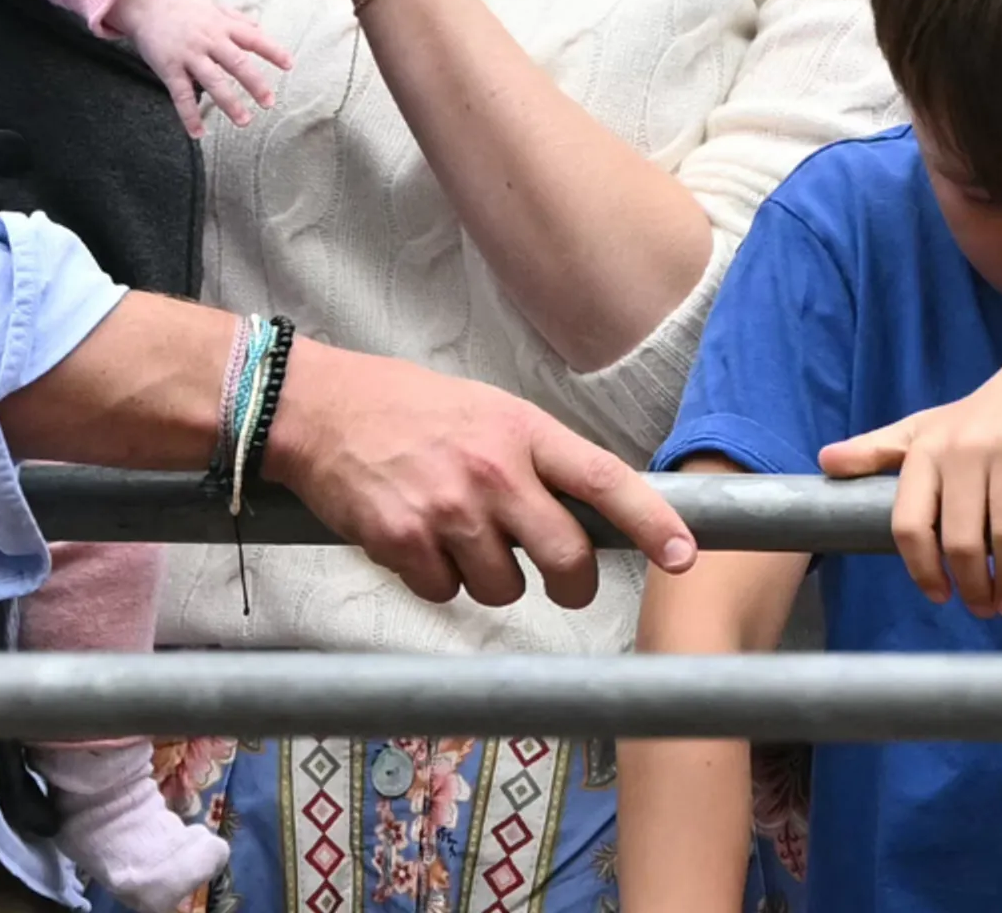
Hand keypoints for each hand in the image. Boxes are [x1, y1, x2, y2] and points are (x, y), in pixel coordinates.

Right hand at [104, 0, 292, 133]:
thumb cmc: (180, 3)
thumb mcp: (211, 4)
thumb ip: (235, 17)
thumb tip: (258, 26)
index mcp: (221, 25)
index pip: (253, 38)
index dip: (273, 51)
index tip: (289, 65)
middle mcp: (208, 39)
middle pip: (237, 63)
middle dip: (255, 84)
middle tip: (269, 102)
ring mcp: (188, 54)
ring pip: (212, 82)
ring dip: (229, 103)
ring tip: (244, 121)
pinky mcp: (168, 67)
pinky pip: (181, 95)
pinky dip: (189, 116)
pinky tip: (198, 133)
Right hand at [266, 339, 695, 607]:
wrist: (317, 409)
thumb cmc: (404, 408)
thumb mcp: (484, 411)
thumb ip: (533, 458)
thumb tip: (584, 514)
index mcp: (520, 430)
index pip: (603, 479)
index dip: (651, 521)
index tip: (684, 554)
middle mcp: (492, 470)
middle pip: (564, 556)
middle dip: (572, 584)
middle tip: (563, 584)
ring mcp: (448, 509)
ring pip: (503, 587)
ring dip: (488, 578)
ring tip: (456, 536)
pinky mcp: (403, 542)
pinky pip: (444, 592)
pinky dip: (435, 579)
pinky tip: (414, 540)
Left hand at [818, 348, 1001, 615]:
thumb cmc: (979, 420)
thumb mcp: (924, 431)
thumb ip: (877, 452)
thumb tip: (824, 462)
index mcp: (926, 450)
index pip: (909, 524)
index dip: (922, 570)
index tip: (940, 595)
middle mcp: (965, 447)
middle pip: (961, 539)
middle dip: (974, 586)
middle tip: (986, 609)